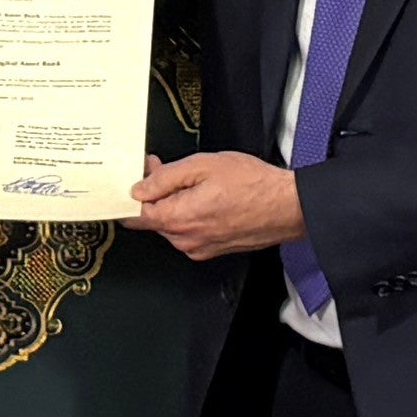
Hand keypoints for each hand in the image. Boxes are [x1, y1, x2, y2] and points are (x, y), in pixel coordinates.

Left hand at [130, 150, 311, 261]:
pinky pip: (187, 231)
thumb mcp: (203, 165)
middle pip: (151, 219)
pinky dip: (187, 214)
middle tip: (160, 167)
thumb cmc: (253, 185)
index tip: (131, 179)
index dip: (129, 194)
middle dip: (152, 193)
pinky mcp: (211, 250)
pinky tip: (203, 196)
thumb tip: (139, 188)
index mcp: (178, 219)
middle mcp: (185, 240)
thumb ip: (165, 177)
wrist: (287, 207)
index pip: (134, 216)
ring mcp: (198, 248)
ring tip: (190, 179)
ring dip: (171, 202)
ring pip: (170, 224)